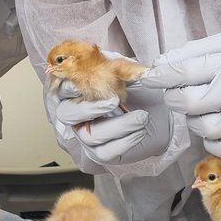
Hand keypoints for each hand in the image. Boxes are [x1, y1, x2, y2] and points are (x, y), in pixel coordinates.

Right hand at [45, 74, 170, 165]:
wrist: (160, 113)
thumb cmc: (140, 91)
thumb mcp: (132, 74)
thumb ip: (123, 68)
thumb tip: (124, 68)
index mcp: (77, 90)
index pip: (60, 88)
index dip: (67, 87)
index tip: (80, 85)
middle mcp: (76, 113)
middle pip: (66, 114)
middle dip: (89, 108)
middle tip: (114, 101)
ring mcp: (85, 134)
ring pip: (89, 135)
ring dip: (118, 126)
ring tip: (141, 117)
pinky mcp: (99, 152)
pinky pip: (104, 152)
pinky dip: (124, 142)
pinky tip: (140, 131)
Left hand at [141, 32, 220, 158]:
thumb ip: (196, 51)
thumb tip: (161, 63)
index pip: (186, 70)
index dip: (161, 76)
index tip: (150, 79)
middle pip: (189, 102)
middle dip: (177, 99)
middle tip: (182, 95)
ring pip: (201, 127)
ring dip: (195, 120)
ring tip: (207, 110)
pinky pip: (219, 148)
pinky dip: (212, 140)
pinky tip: (220, 128)